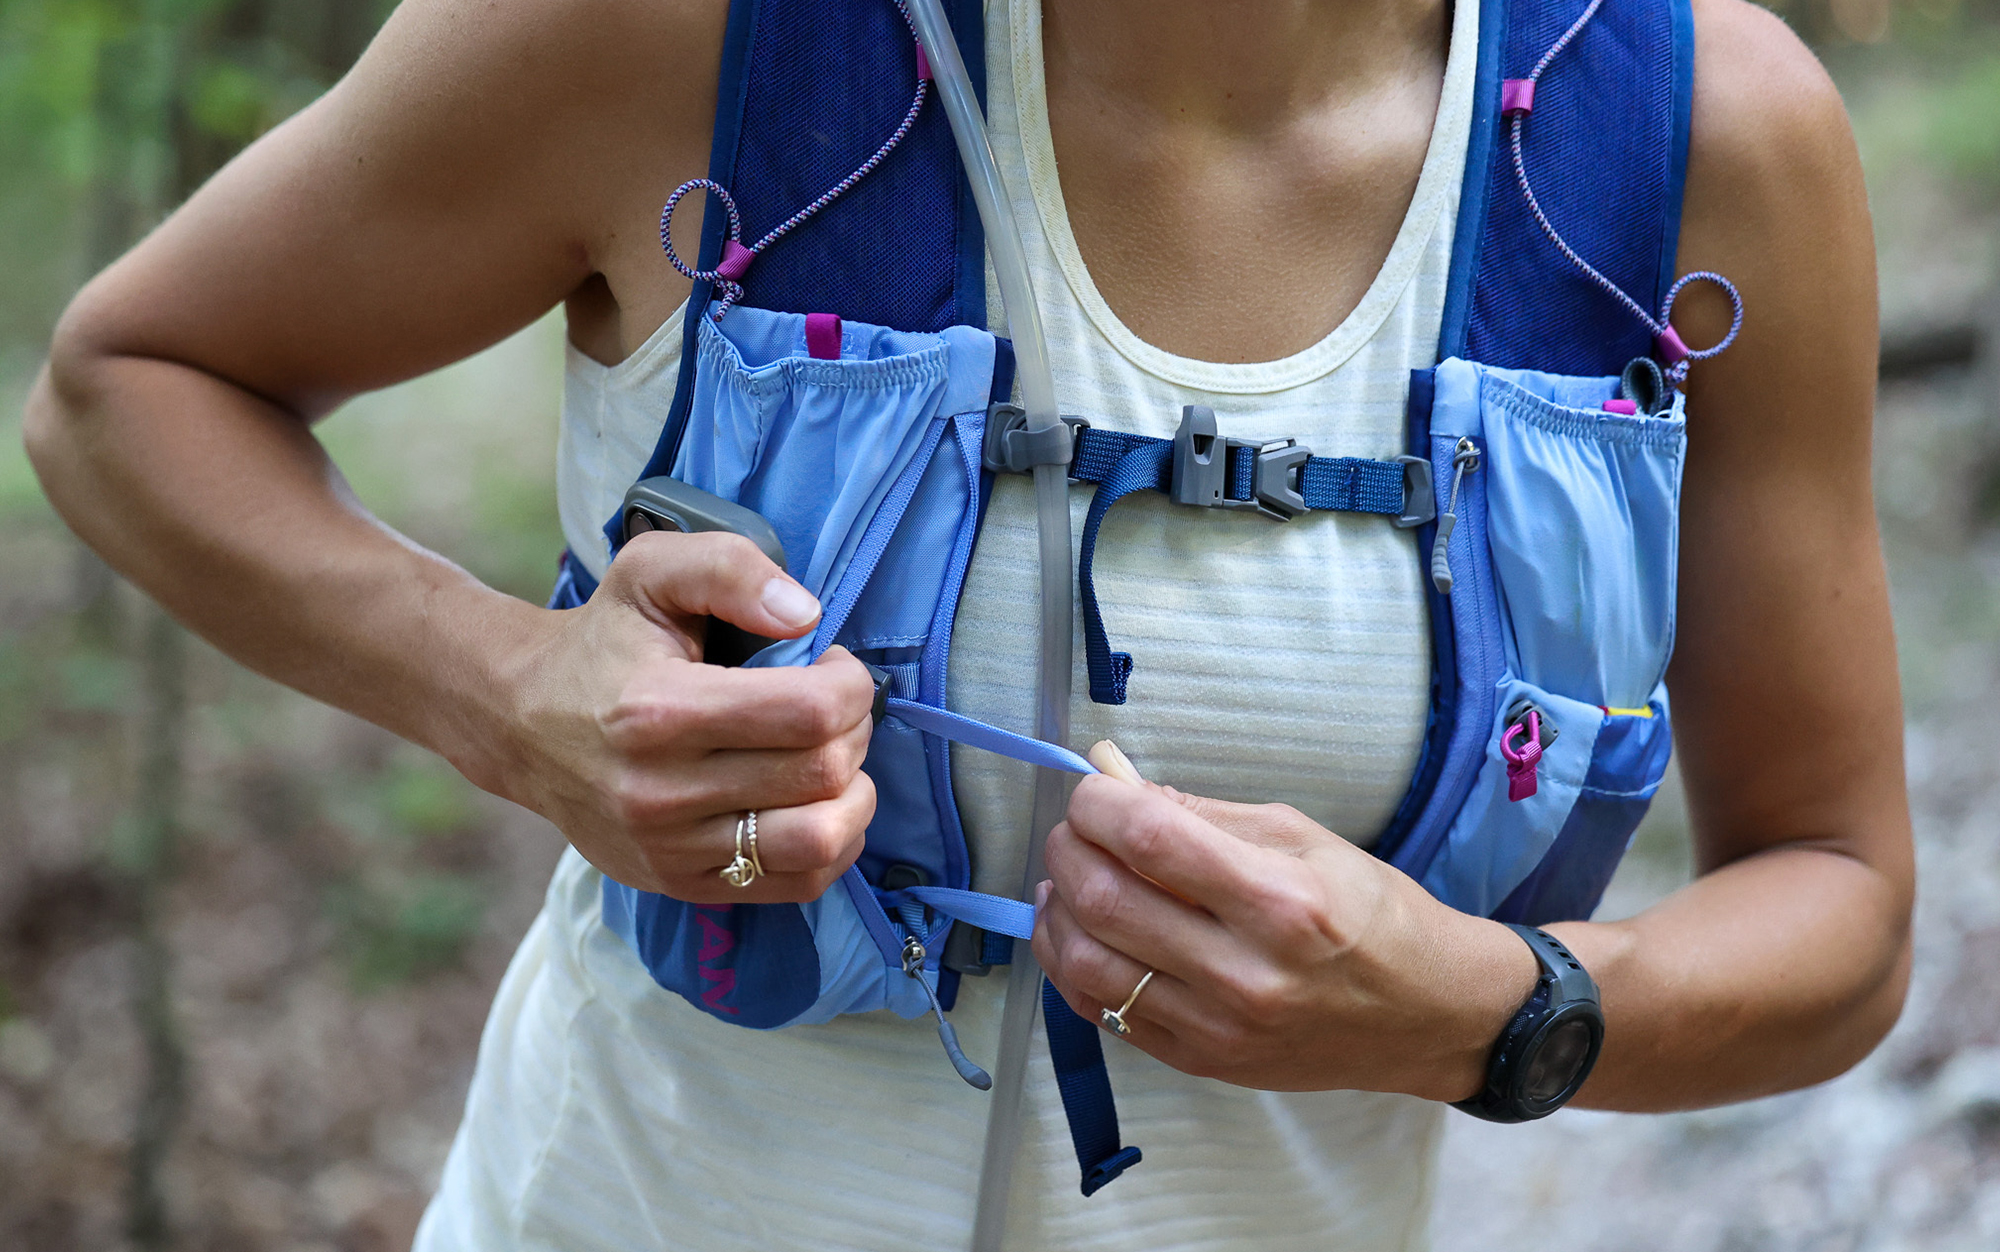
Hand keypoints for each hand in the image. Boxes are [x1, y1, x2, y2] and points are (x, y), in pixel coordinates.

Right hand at [476, 529, 877, 903]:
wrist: (521, 722)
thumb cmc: (602, 642)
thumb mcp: (650, 571)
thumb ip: (729, 569)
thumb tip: (805, 615)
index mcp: (659, 709)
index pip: (810, 712)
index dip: (850, 684)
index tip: (833, 666)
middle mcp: (661, 790)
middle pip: (822, 773)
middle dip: (854, 730)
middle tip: (834, 706)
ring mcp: (670, 847)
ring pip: (820, 840)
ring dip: (853, 794)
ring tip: (830, 758)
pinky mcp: (680, 883)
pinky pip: (798, 882)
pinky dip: (832, 844)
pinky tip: (816, 803)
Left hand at [1033, 744, 1537, 1098]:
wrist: (1427, 1017)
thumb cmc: (1374, 916)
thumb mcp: (1305, 839)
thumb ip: (1204, 812)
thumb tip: (1118, 783)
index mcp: (1280, 901)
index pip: (1149, 839)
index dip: (1098, 803)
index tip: (1092, 787)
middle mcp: (1245, 972)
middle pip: (1105, 898)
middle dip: (1069, 846)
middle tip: (1076, 827)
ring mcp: (1219, 1027)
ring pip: (1087, 962)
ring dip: (1058, 907)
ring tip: (1067, 877)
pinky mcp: (1202, 1061)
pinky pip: (1102, 1013)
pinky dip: (1073, 964)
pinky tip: (1080, 931)